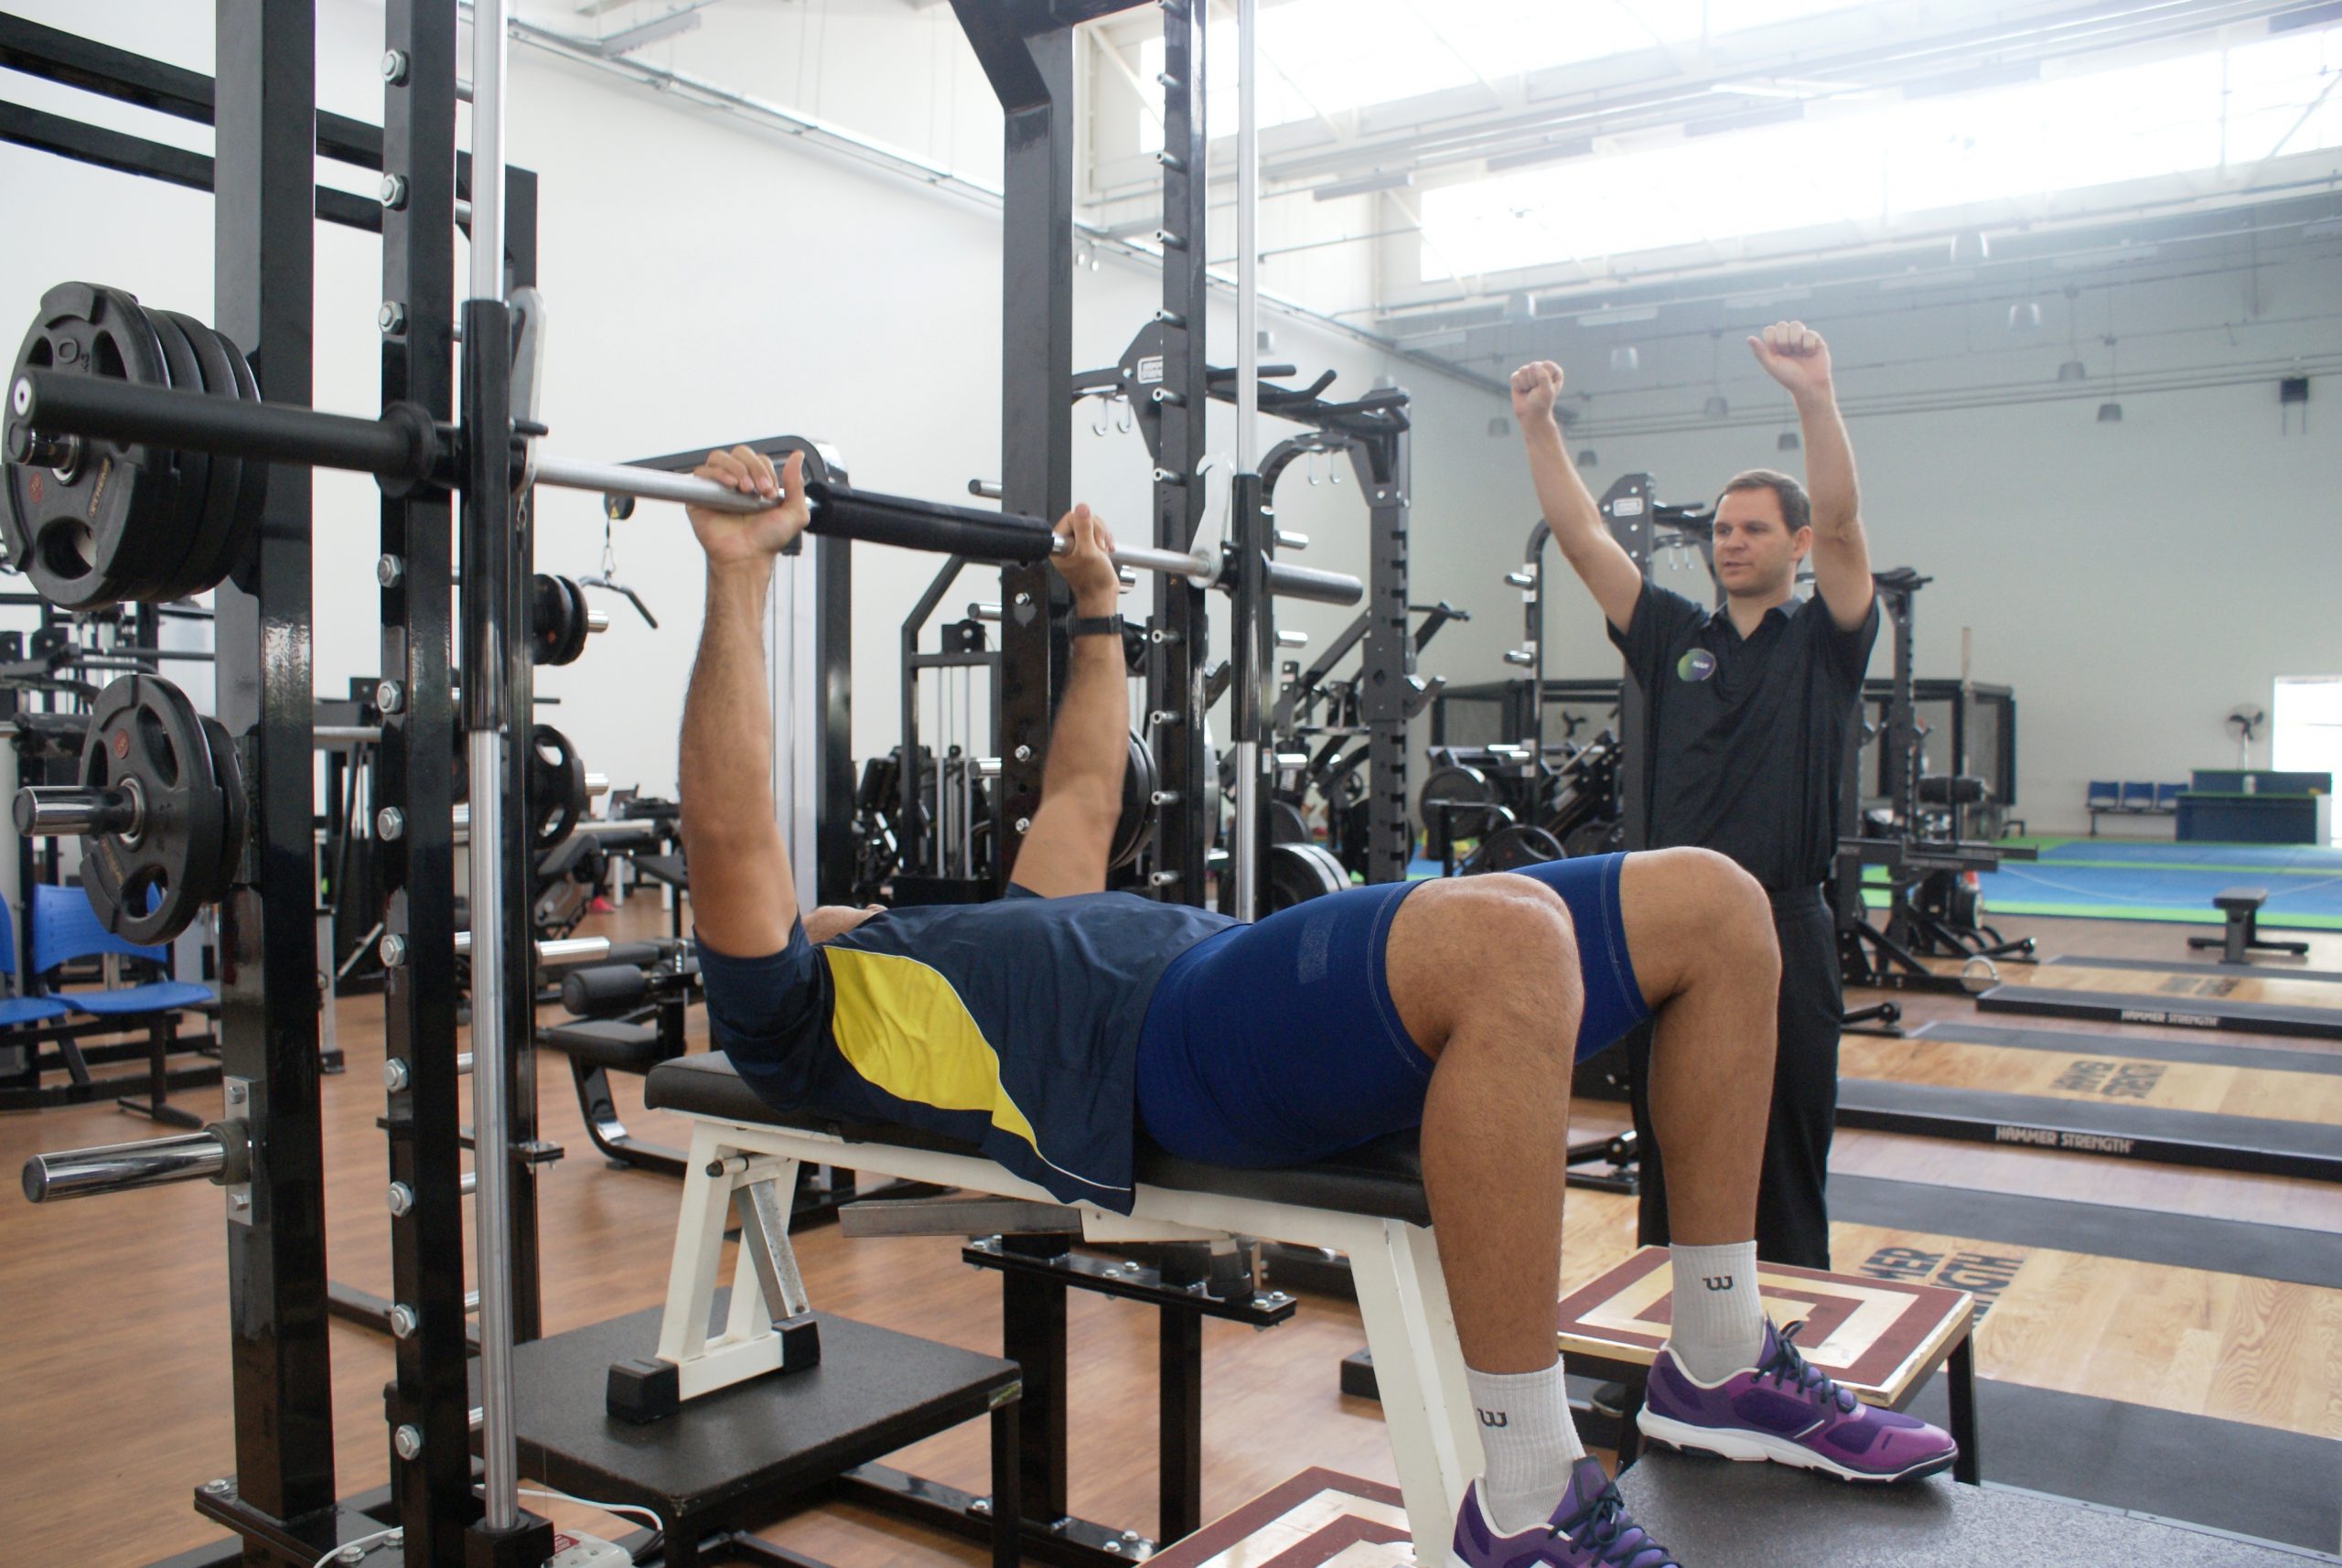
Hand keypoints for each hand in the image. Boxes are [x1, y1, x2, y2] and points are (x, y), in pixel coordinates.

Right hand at [686, 447, 808, 566]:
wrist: (747, 557)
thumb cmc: (767, 539)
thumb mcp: (794, 512)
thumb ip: (796, 483)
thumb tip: (798, 455)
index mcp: (756, 482)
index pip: (758, 459)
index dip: (765, 469)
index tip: (770, 492)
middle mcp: (736, 481)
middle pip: (740, 453)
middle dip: (753, 467)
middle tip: (759, 490)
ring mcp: (717, 486)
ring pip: (720, 457)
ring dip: (736, 468)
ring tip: (745, 490)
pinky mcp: (699, 495)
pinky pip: (702, 472)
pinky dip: (717, 473)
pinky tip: (730, 486)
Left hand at [1050, 503, 1119, 611]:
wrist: (1102, 594)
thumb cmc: (1093, 581)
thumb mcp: (1089, 552)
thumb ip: (1084, 529)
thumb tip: (1082, 509)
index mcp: (1059, 545)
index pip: (1071, 518)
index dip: (1086, 526)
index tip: (1091, 539)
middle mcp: (1066, 543)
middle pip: (1083, 519)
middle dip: (1097, 532)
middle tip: (1098, 546)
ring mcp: (1077, 544)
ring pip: (1092, 524)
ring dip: (1102, 536)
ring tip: (1102, 550)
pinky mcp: (1088, 545)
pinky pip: (1098, 532)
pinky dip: (1105, 539)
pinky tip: (1106, 550)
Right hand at [1510, 360, 1563, 426]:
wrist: (1531, 415)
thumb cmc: (1542, 403)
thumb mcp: (1547, 390)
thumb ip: (1543, 376)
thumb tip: (1532, 366)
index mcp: (1554, 371)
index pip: (1546, 365)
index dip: (1544, 377)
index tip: (1545, 388)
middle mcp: (1542, 369)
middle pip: (1533, 366)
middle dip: (1533, 381)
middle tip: (1536, 390)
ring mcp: (1530, 372)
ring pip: (1523, 370)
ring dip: (1525, 384)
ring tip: (1530, 391)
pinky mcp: (1518, 377)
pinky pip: (1515, 377)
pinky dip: (1518, 386)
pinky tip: (1522, 391)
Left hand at [1747, 320, 1832, 399]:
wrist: (1809, 385)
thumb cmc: (1788, 377)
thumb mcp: (1772, 365)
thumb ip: (1760, 352)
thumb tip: (1749, 338)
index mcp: (1775, 343)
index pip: (1769, 330)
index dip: (1772, 341)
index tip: (1776, 353)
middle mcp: (1788, 338)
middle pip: (1782, 325)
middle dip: (1783, 341)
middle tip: (1788, 353)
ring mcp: (1802, 337)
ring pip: (1796, 325)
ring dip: (1795, 341)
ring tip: (1799, 352)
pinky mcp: (1815, 339)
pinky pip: (1809, 333)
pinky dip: (1807, 345)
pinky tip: (1809, 353)